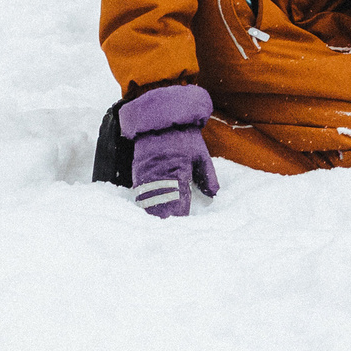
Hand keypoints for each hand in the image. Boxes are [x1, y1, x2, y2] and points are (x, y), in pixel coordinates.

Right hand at [119, 84, 217, 218]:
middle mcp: (161, 171)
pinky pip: (139, 191)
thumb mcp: (200, 154)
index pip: (178, 198)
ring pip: (148, 199)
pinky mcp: (137, 170)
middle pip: (161, 202)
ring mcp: (146, 171)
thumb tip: (214, 196)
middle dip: (165, 218)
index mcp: (179, 168)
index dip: (179, 214)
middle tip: (168, 233)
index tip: (182, 226)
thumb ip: (207, 176)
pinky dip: (144, 203)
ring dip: (153, 213)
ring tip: (158, 228)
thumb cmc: (184, 138)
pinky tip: (148, 213)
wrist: (161, 118)